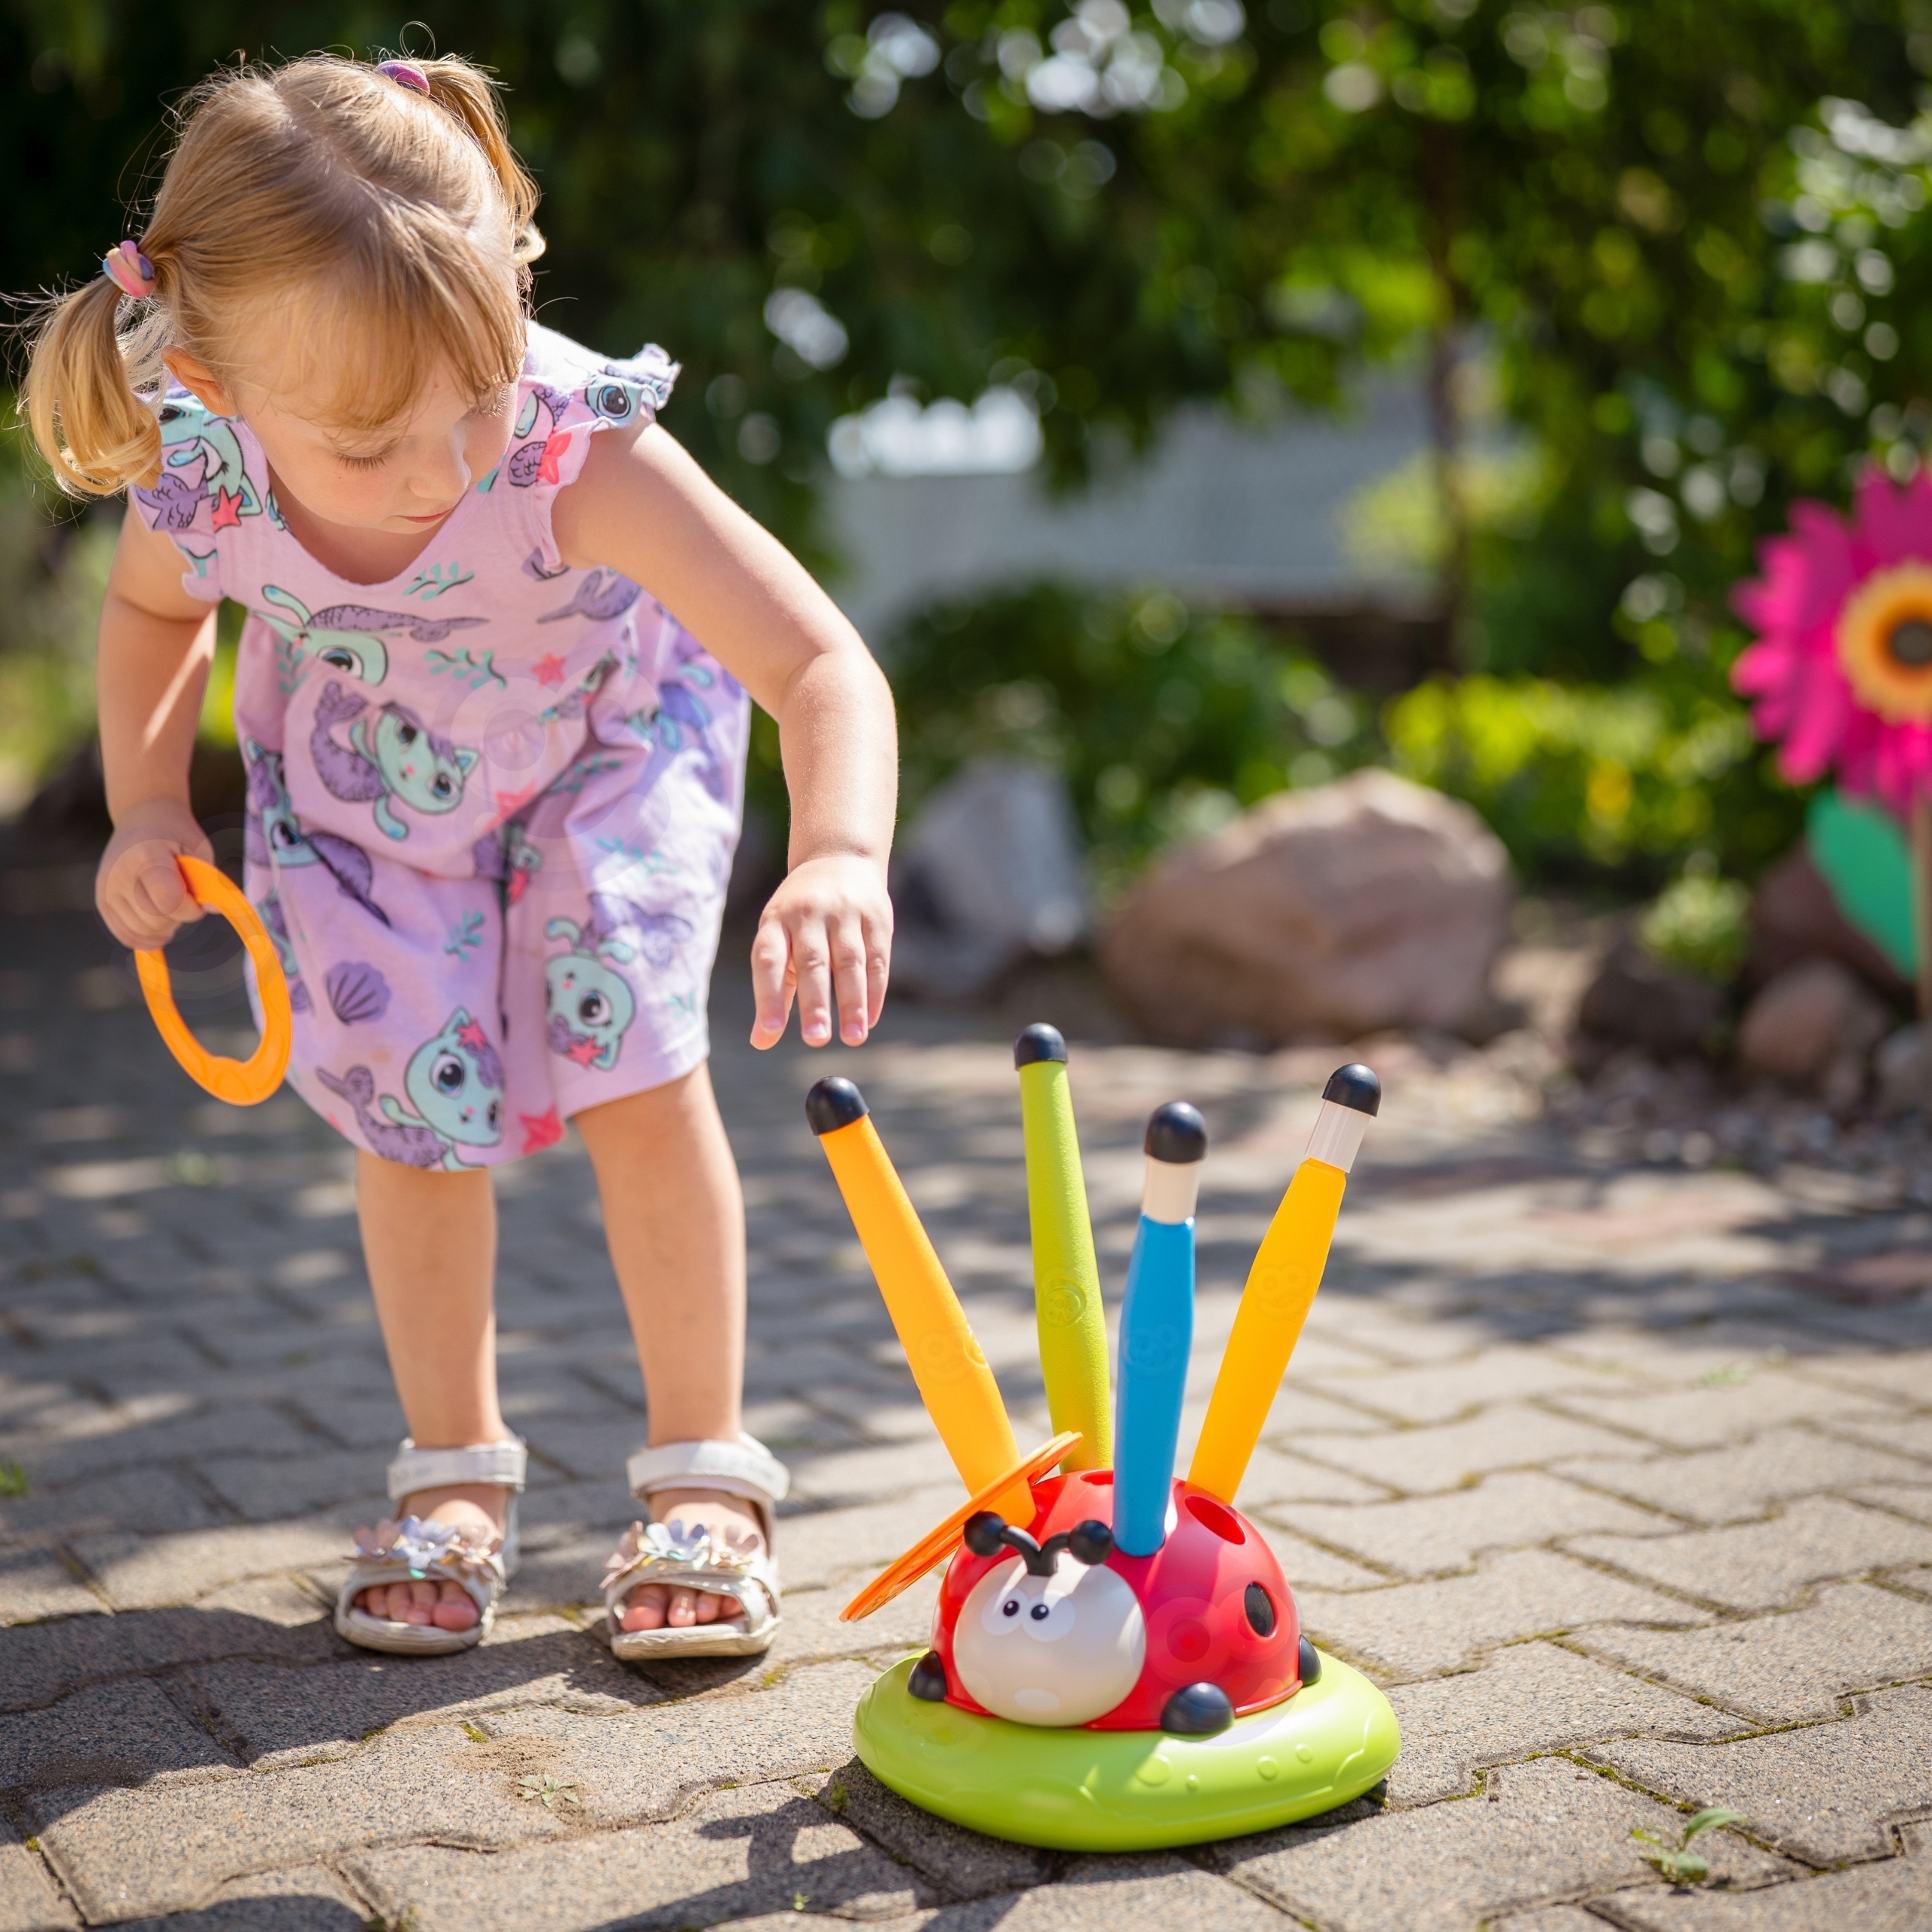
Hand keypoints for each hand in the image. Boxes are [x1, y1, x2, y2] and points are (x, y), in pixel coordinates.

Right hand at [96, 798, 213, 950]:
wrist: (143, 818)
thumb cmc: (176, 836)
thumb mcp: (198, 849)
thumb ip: (207, 881)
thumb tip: (212, 909)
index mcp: (145, 855)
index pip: (169, 901)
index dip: (191, 908)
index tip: (197, 898)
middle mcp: (119, 873)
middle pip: (155, 920)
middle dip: (179, 917)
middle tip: (185, 899)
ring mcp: (107, 888)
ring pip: (141, 931)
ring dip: (165, 928)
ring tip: (171, 907)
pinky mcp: (102, 901)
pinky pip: (124, 934)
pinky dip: (146, 939)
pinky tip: (162, 932)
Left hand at [749, 853, 891, 1049]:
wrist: (838, 857)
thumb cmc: (800, 917)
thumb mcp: (778, 939)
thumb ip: (774, 991)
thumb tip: (761, 1041)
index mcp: (776, 921)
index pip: (768, 961)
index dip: (769, 998)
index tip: (770, 1034)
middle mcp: (808, 914)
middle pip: (813, 963)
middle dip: (815, 1004)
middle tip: (816, 1040)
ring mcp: (845, 912)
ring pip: (850, 962)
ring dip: (852, 1003)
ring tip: (854, 1038)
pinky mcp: (876, 916)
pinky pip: (877, 958)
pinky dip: (875, 992)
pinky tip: (870, 1019)